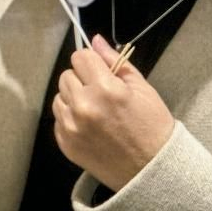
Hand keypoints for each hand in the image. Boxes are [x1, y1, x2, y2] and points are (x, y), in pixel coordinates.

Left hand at [51, 35, 176, 191]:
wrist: (152, 170)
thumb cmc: (153, 126)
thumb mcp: (142, 89)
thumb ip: (116, 62)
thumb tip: (95, 39)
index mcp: (104, 89)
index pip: (80, 58)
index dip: (92, 62)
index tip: (101, 72)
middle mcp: (83, 106)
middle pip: (67, 75)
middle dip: (83, 80)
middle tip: (102, 94)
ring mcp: (71, 127)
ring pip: (59, 96)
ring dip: (74, 99)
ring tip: (96, 111)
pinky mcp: (65, 143)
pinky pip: (58, 118)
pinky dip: (71, 118)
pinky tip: (91, 126)